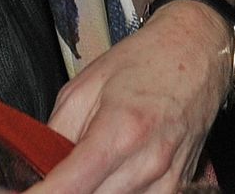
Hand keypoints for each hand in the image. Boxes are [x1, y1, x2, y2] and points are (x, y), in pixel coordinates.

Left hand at [40, 1, 230, 193]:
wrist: (195, 55)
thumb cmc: (142, 62)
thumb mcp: (86, 83)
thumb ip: (59, 128)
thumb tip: (39, 164)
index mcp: (119, 130)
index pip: (73, 184)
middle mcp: (147, 163)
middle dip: (63, 193)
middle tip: (47, 181)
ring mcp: (167, 183)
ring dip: (90, 193)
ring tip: (79, 171)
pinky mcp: (178, 191)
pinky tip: (106, 178)